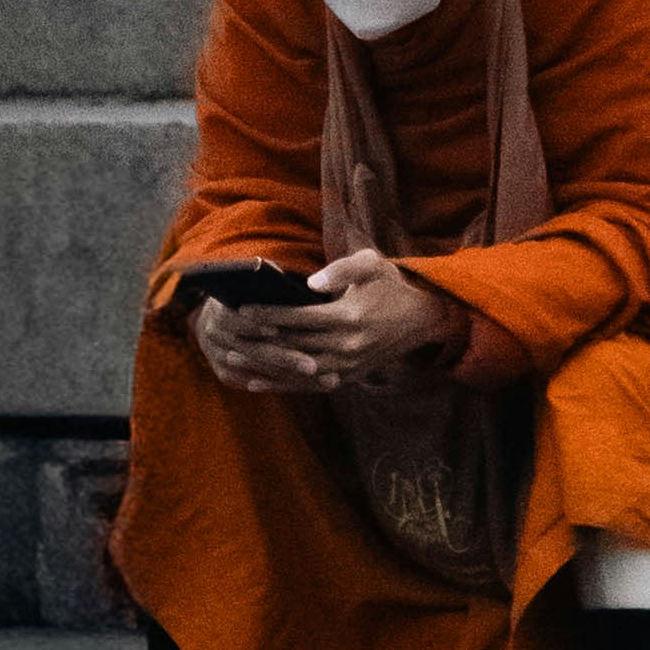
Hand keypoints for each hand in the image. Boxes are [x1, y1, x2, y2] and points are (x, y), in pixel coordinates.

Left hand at [190, 249, 463, 395]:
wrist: (423, 318)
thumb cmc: (392, 285)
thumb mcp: (373, 264)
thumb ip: (341, 269)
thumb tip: (309, 283)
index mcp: (349, 317)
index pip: (299, 318)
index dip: (269, 314)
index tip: (243, 308)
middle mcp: (346, 347)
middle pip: (292, 346)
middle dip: (257, 340)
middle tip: (226, 333)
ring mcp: (346, 367)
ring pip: (294, 369)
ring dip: (261, 365)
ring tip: (231, 358)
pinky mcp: (347, 379)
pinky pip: (306, 385)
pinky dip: (279, 385)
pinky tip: (254, 381)